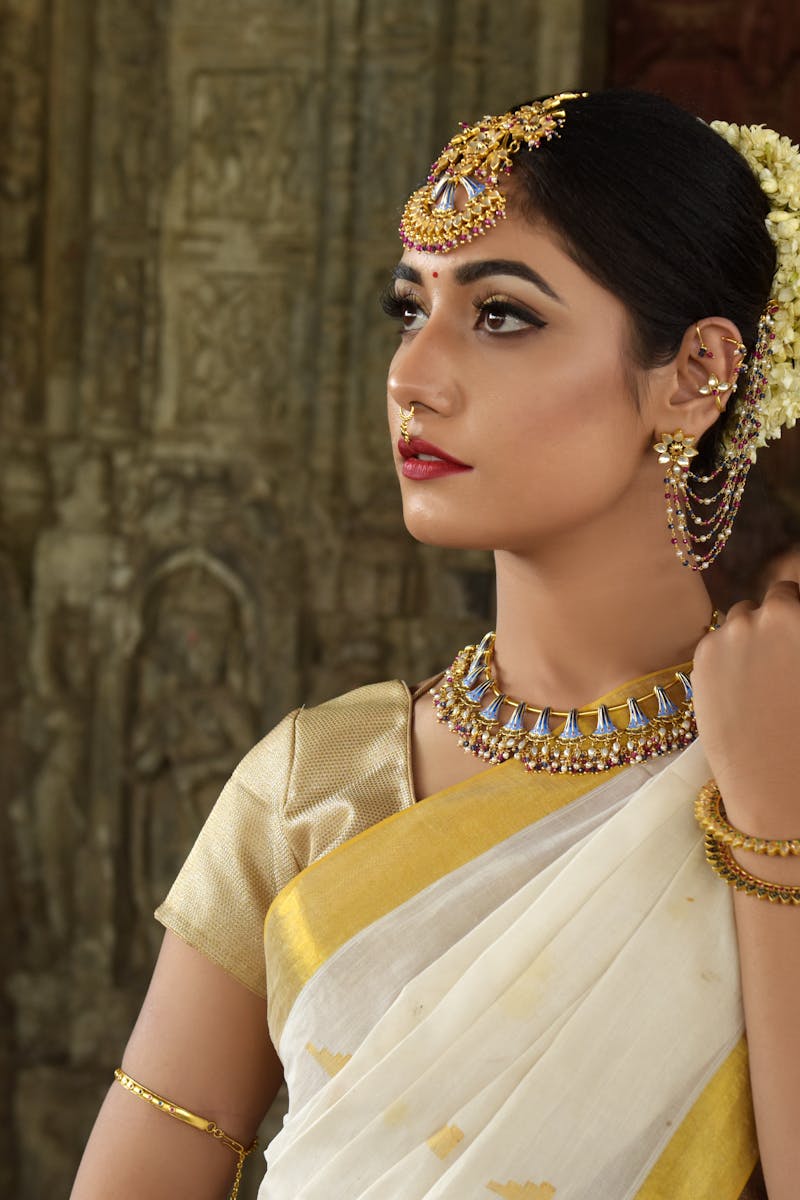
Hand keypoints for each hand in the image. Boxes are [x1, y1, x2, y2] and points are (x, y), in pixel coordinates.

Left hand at [692, 574, 799, 836]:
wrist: (779, 782)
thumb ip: (799, 635)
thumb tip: (790, 628)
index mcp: (798, 615)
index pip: (793, 590)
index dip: (796, 614)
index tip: (793, 639)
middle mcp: (770, 614)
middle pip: (771, 600)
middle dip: (776, 621)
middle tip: (780, 661)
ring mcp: (732, 632)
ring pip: (739, 618)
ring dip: (748, 635)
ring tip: (760, 678)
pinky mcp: (703, 655)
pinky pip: (716, 641)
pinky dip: (724, 656)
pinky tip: (738, 689)